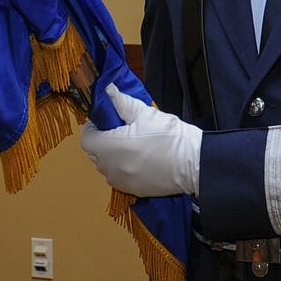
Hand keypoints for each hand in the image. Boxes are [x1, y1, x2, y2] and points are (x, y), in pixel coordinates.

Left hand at [80, 83, 201, 196]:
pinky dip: (120, 168)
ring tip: (130, 144)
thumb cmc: (170, 136)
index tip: (106, 121)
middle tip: (119, 130)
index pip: (86, 139)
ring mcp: (121, 182)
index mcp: (111, 147)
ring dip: (110, 155)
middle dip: (101, 140)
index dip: (93, 127)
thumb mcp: (144, 113)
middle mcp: (111, 168)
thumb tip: (106, 89)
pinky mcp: (132, 190)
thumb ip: (121, 102)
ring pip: (104, 166)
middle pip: (93, 153)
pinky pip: (117, 177)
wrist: (194, 163)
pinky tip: (137, 159)